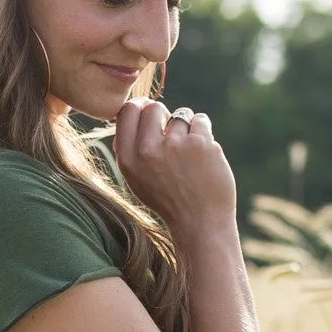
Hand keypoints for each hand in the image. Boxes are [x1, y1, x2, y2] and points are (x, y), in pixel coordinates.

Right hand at [112, 97, 235, 237]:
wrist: (201, 224)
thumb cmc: (169, 202)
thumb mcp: (138, 182)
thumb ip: (130, 151)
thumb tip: (129, 116)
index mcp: (128, 160)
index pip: (126, 112)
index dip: (139, 107)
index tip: (148, 113)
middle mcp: (148, 150)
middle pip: (153, 107)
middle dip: (164, 115)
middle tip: (173, 134)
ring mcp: (175, 145)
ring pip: (181, 114)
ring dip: (187, 128)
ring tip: (191, 154)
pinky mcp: (201, 143)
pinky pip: (200, 120)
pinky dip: (204, 133)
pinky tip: (205, 155)